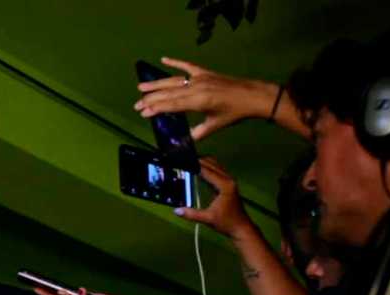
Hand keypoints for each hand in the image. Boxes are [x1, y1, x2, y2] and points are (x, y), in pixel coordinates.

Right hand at [134, 58, 278, 140]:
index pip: (172, 105)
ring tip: (141, 87)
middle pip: (169, 93)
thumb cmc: (234, 113)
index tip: (143, 112)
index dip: (156, 109)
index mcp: (198, 101)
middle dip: (151, 99)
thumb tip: (184, 141)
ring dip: (157, 84)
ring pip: (174, 81)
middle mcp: (196, 87)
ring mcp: (200, 78)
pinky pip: (188, 66)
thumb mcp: (215, 126)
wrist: (253, 96)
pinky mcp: (205, 73)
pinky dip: (175, 62)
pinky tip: (163, 59)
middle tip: (136, 105)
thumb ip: (198, 133)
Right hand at [173, 157, 259, 239]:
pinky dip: (207, 169)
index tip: (182, 161)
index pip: (207, 171)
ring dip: (203, 163)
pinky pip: (216, 171)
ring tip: (188, 162)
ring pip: (215, 165)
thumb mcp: (208, 218)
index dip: (194, 165)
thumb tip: (176, 210)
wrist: (241, 227)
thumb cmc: (226, 223)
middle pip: (212, 164)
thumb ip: (191, 214)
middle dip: (198, 160)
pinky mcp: (227, 184)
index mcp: (224, 185)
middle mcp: (228, 179)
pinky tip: (197, 171)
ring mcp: (229, 181)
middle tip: (183, 160)